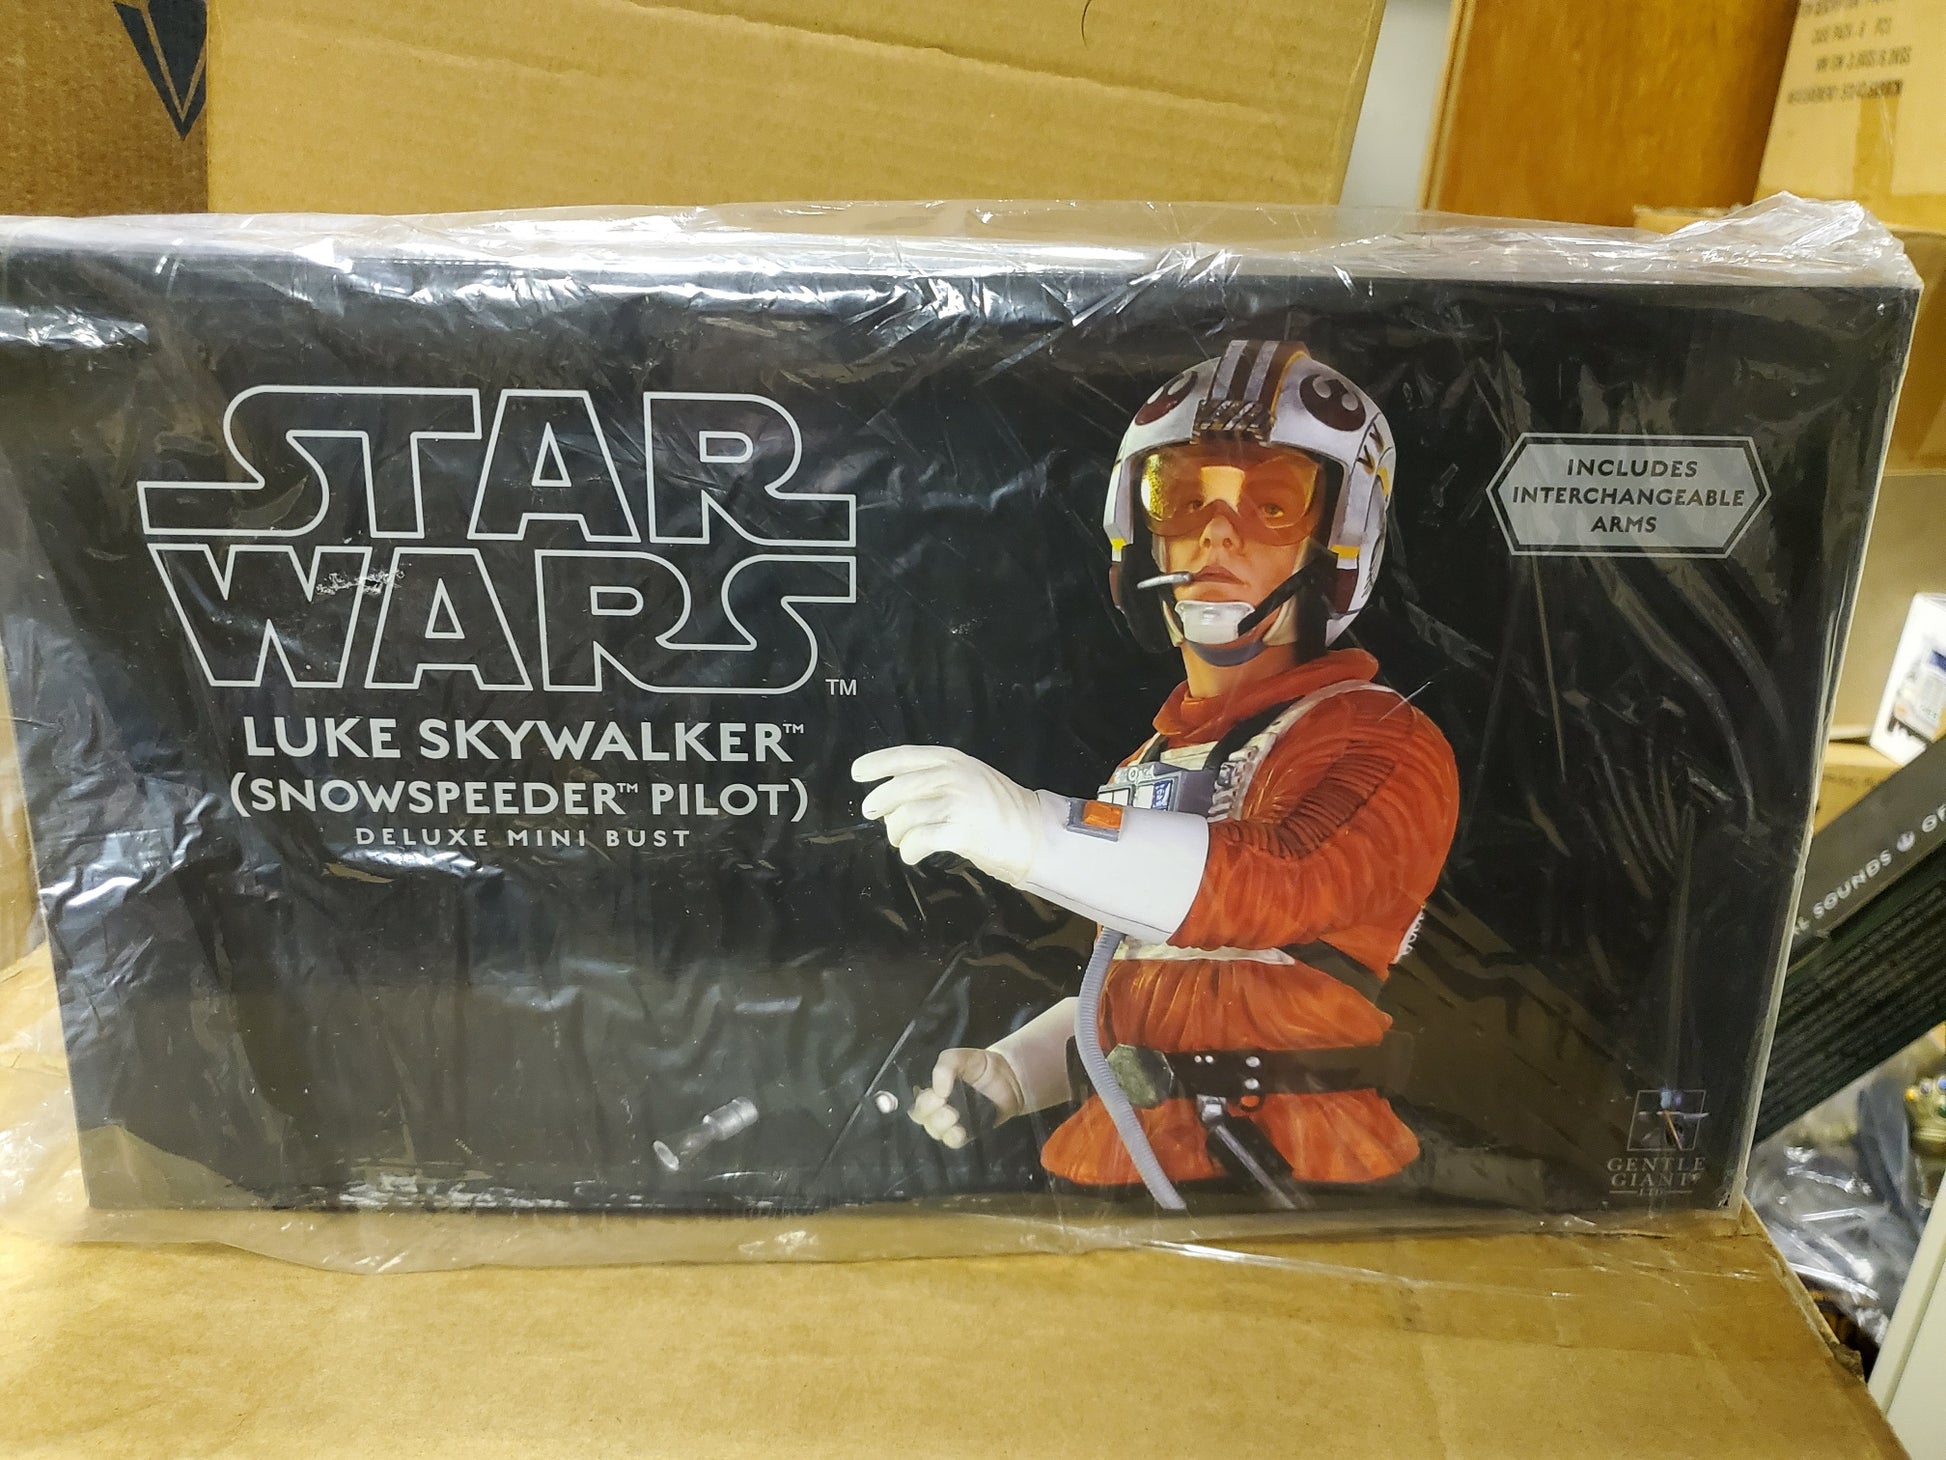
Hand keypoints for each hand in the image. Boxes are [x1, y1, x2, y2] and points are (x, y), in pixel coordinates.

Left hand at [851, 745, 1045, 886]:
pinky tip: (913, 855)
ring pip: (903, 817)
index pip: (904, 756)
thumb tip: (894, 796)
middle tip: (873, 815)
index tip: (857, 773)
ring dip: (897, 834)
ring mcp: (955, 802)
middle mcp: (951, 776)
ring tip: (904, 842)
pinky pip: (918, 840)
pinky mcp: (959, 830)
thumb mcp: (969, 778)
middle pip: (897, 788)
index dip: (877, 763)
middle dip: (879, 804)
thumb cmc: (1000, 809)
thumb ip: (936, 779)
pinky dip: (909, 851)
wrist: (1034, 833)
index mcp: (952, 759)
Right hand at [908, 1047, 1026, 1146]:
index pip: (915, 1100)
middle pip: (921, 1118)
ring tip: (955, 1116)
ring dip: (941, 1126)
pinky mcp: (966, 1132)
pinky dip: (954, 1138)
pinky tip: (960, 1130)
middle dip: (930, 1113)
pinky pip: (953, 1142)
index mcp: (930, 1089)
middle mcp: (936, 1107)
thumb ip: (945, 1066)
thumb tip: (938, 1090)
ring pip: (935, 1131)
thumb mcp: (958, 1057)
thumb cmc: (978, 1065)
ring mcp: (951, 1122)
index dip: (921, 1102)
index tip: (935, 1096)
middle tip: (945, 1105)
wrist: (1007, 1076)